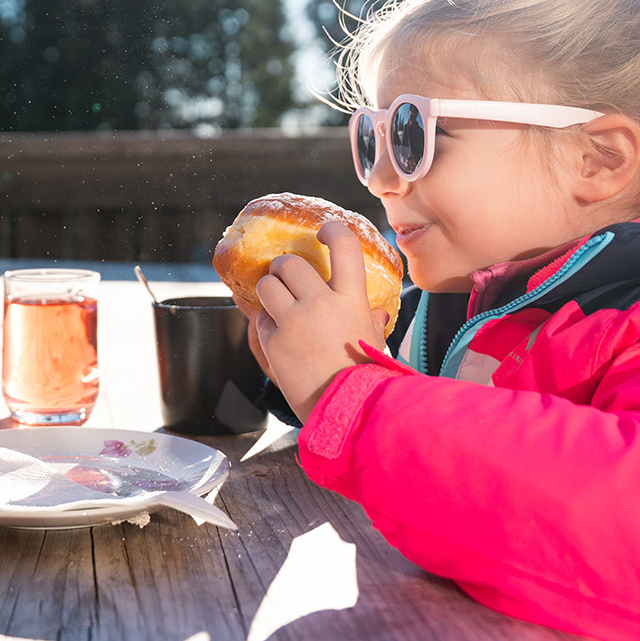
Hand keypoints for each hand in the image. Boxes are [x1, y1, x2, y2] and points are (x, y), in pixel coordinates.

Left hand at [250, 219, 389, 420]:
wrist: (348, 410)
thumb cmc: (368, 376)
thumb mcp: (375, 341)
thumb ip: (372, 321)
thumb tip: (379, 314)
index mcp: (351, 299)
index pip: (344, 245)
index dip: (331, 230)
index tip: (323, 231)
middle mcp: (320, 303)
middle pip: (290, 263)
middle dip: (283, 267)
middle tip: (285, 275)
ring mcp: (294, 321)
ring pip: (267, 285)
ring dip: (269, 289)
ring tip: (276, 301)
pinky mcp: (274, 342)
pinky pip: (260, 320)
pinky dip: (265, 324)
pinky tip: (277, 335)